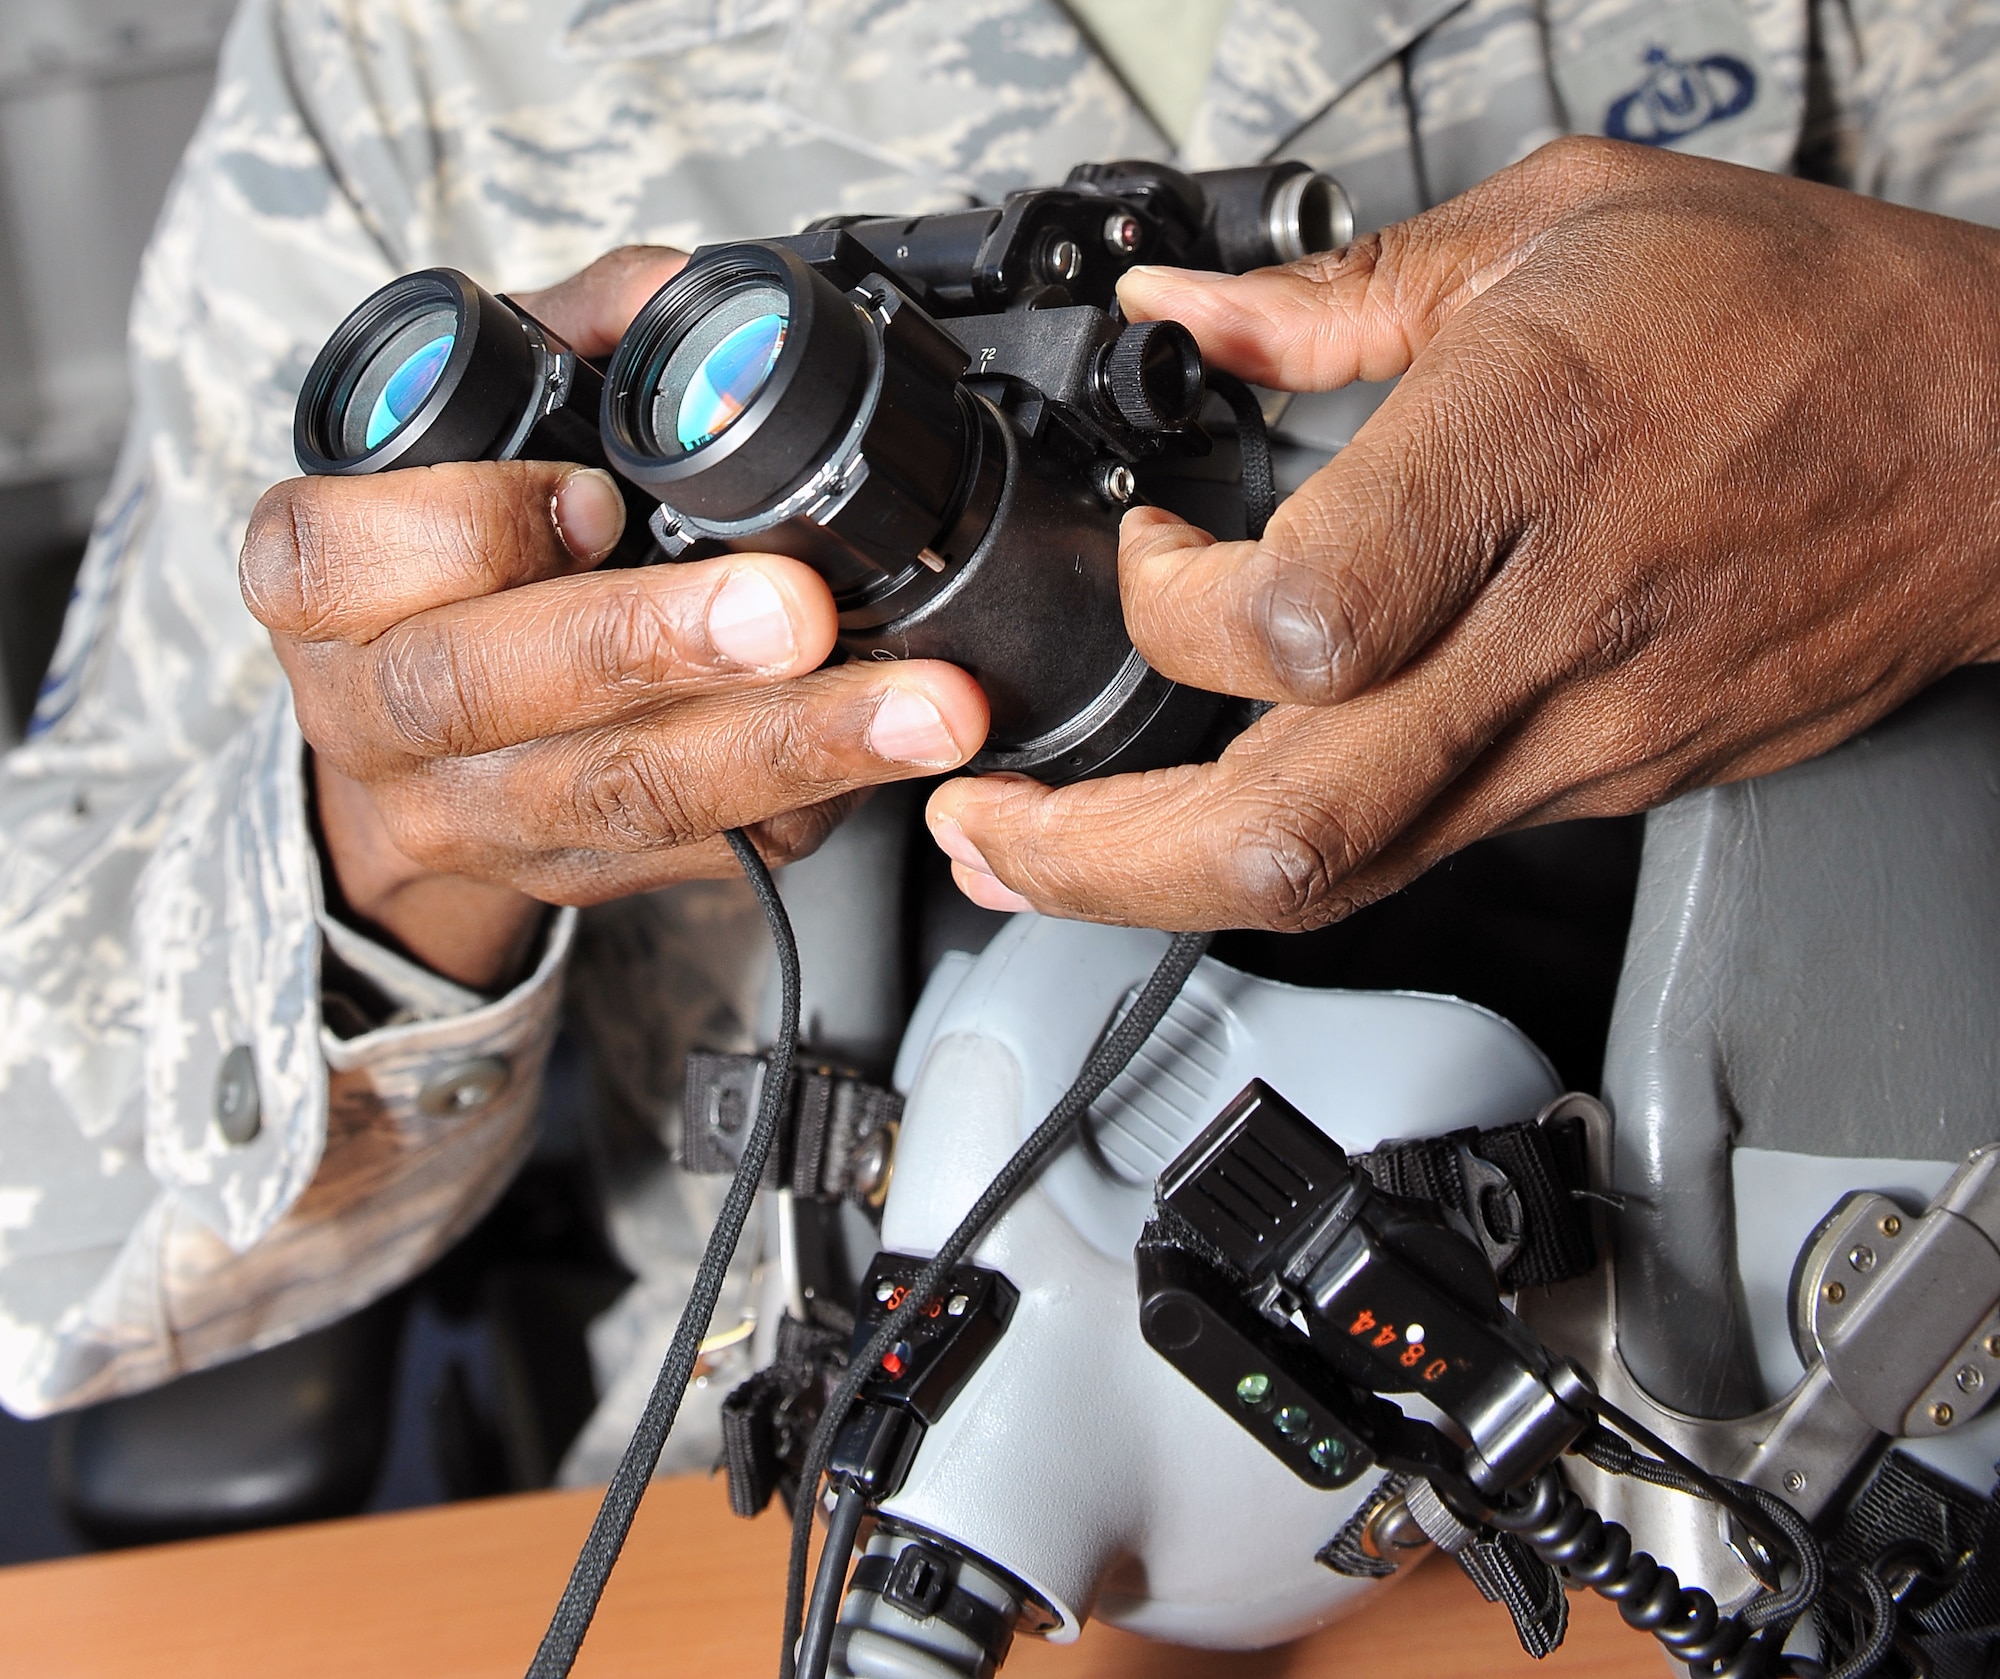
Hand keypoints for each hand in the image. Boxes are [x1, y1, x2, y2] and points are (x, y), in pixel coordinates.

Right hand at [245, 247, 988, 989]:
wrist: (415, 757)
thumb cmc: (447, 567)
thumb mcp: (468, 437)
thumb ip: (563, 344)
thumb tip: (681, 293)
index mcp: (316, 583)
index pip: (341, 556)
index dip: (471, 528)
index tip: (598, 499)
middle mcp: (373, 711)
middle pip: (483, 689)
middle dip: (653, 647)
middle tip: (795, 611)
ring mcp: (467, 814)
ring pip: (614, 794)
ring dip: (780, 747)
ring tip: (918, 707)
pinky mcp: (568, 878)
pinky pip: (694, 856)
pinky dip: (803, 807)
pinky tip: (891, 766)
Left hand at [926, 138, 1999, 929]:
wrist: (1994, 447)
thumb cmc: (1804, 322)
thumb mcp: (1565, 225)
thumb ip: (1345, 295)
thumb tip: (1188, 314)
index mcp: (1525, 456)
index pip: (1294, 621)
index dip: (1169, 607)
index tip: (1148, 551)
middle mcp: (1544, 630)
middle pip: (1286, 826)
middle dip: (1096, 856)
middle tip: (983, 829)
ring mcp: (1576, 735)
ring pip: (1343, 880)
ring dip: (1160, 890)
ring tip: (1043, 859)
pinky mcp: (1600, 784)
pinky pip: (1417, 848)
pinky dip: (1288, 848)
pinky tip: (1221, 812)